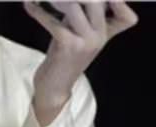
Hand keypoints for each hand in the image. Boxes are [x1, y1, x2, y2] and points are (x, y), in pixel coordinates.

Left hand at [23, 2, 137, 125]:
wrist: (55, 87)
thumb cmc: (65, 56)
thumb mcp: (80, 32)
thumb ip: (84, 11)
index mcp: (106, 33)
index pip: (126, 16)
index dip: (119, 2)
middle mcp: (99, 37)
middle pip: (97, 0)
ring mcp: (85, 42)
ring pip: (75, 6)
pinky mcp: (68, 47)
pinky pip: (53, 22)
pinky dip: (38, 12)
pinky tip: (29, 5)